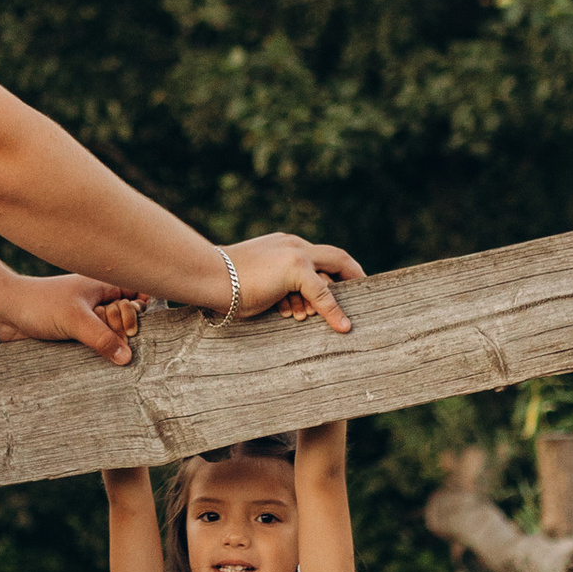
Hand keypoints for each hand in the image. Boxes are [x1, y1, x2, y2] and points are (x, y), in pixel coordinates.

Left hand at [0, 275, 141, 366]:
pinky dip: (100, 350)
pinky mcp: (79, 334)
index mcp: (103, 285)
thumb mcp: (75, 319)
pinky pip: (99, 343)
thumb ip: (103, 338)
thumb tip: (127, 358)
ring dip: (110, 342)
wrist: (5, 313)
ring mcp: (90, 317)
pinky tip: (95, 355)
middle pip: (129, 318)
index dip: (139, 312)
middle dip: (122, 329)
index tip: (131, 327)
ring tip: (97, 344)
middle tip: (110, 333)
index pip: (140, 294)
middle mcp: (100, 300)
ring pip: (114, 333)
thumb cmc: (40, 305)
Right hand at [227, 234, 361, 334]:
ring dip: (340, 298)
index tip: (344, 285)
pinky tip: (343, 327)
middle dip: (354, 275)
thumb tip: (285, 307)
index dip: (333, 270)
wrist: (206, 274)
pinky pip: (322, 293)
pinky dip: (334, 311)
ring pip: (332, 273)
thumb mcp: (252, 282)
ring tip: (346, 320)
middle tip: (366, 294)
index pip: (317, 254)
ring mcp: (295, 253)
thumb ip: (273, 288)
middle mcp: (293, 245)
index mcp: (283, 245)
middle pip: (336, 256)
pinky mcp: (294, 268)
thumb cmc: (220, 284)